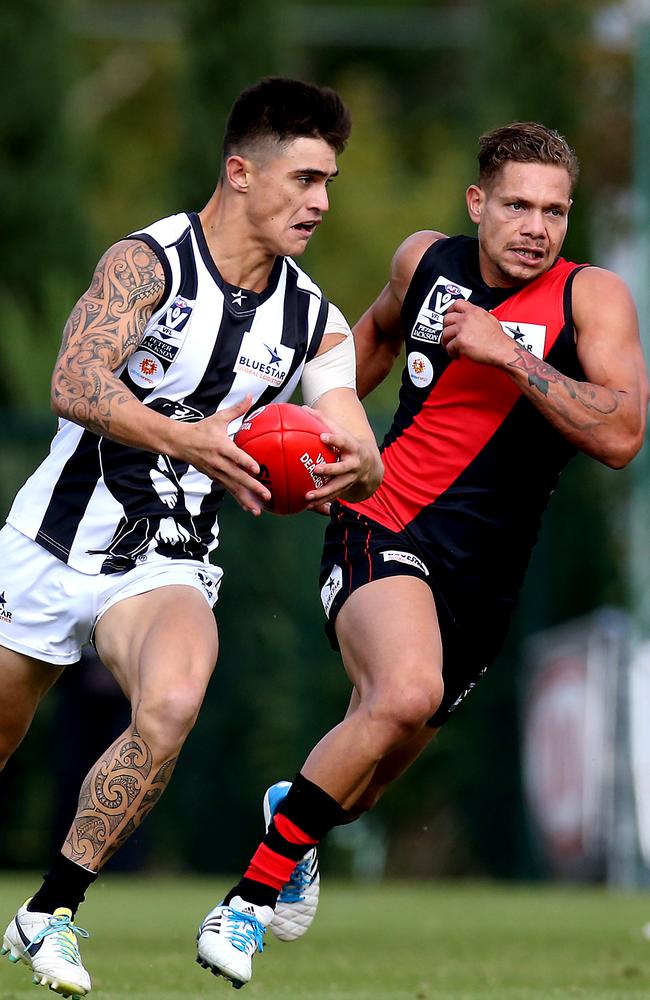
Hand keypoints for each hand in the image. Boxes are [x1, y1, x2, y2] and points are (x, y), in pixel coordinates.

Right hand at [177, 396, 271, 515]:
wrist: (179, 443)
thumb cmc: (202, 429)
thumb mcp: (218, 418)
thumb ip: (237, 410)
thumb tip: (251, 396)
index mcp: (221, 447)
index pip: (235, 456)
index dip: (246, 463)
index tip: (257, 469)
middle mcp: (219, 463)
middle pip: (237, 477)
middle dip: (252, 487)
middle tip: (267, 495)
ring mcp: (216, 473)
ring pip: (233, 488)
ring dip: (246, 499)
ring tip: (259, 510)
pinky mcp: (215, 479)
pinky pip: (230, 491)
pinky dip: (240, 500)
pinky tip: (251, 508)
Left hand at [301, 407, 381, 508]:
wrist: (370, 464)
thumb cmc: (348, 443)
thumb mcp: (341, 431)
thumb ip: (322, 420)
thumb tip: (302, 408)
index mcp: (352, 447)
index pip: (343, 441)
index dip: (334, 439)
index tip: (323, 436)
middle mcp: (353, 464)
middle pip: (342, 468)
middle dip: (329, 469)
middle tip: (315, 469)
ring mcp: (351, 478)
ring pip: (337, 487)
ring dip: (323, 493)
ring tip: (308, 496)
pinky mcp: (346, 489)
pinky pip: (333, 496)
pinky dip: (322, 502)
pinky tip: (308, 506)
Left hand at [442, 299, 511, 365]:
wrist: (502, 350)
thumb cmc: (498, 339)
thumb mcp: (490, 319)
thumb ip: (478, 316)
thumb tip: (472, 318)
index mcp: (474, 311)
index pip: (457, 303)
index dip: (450, 311)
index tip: (450, 317)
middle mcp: (467, 318)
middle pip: (447, 319)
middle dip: (446, 328)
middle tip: (450, 334)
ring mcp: (462, 329)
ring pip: (445, 334)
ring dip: (447, 342)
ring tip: (452, 346)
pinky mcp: (460, 341)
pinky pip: (449, 347)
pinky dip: (452, 353)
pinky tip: (457, 354)